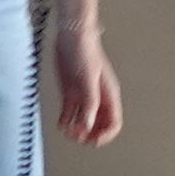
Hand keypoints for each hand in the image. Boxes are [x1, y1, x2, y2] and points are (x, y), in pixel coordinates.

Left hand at [50, 17, 123, 146]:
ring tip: (67, 131)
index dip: (105, 135)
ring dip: (76, 130)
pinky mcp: (70, 93)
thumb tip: (88, 125)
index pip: (114, 123)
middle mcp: (98, 98)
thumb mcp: (89, 79)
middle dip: (89, 134)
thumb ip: (90, 103)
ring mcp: (83, 96)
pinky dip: (66, 122)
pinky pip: (70, 113)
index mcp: (108, 95)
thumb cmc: (84, 52)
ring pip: (83, 121)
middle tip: (77, 137)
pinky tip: (61, 125)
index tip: (92, 140)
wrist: (71, 35)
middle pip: (99, 125)